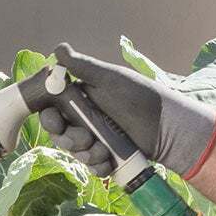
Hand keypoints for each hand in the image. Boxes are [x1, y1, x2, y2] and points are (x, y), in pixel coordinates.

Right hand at [37, 45, 215, 176]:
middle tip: (85, 138)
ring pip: (76, 153)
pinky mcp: (108, 158)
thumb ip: (83, 67)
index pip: (53, 111)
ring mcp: (96, 140)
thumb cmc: (139, 96)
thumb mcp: (110, 79)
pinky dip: (98, 167)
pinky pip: (93, 167)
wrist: (166, 125)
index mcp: (81, 100)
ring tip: (104, 150)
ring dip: (86, 154)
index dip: (49, 119)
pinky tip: (109, 161)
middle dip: (69, 139)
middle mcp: (85, 120)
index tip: (55, 122)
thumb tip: (57, 48)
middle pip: (60, 135)